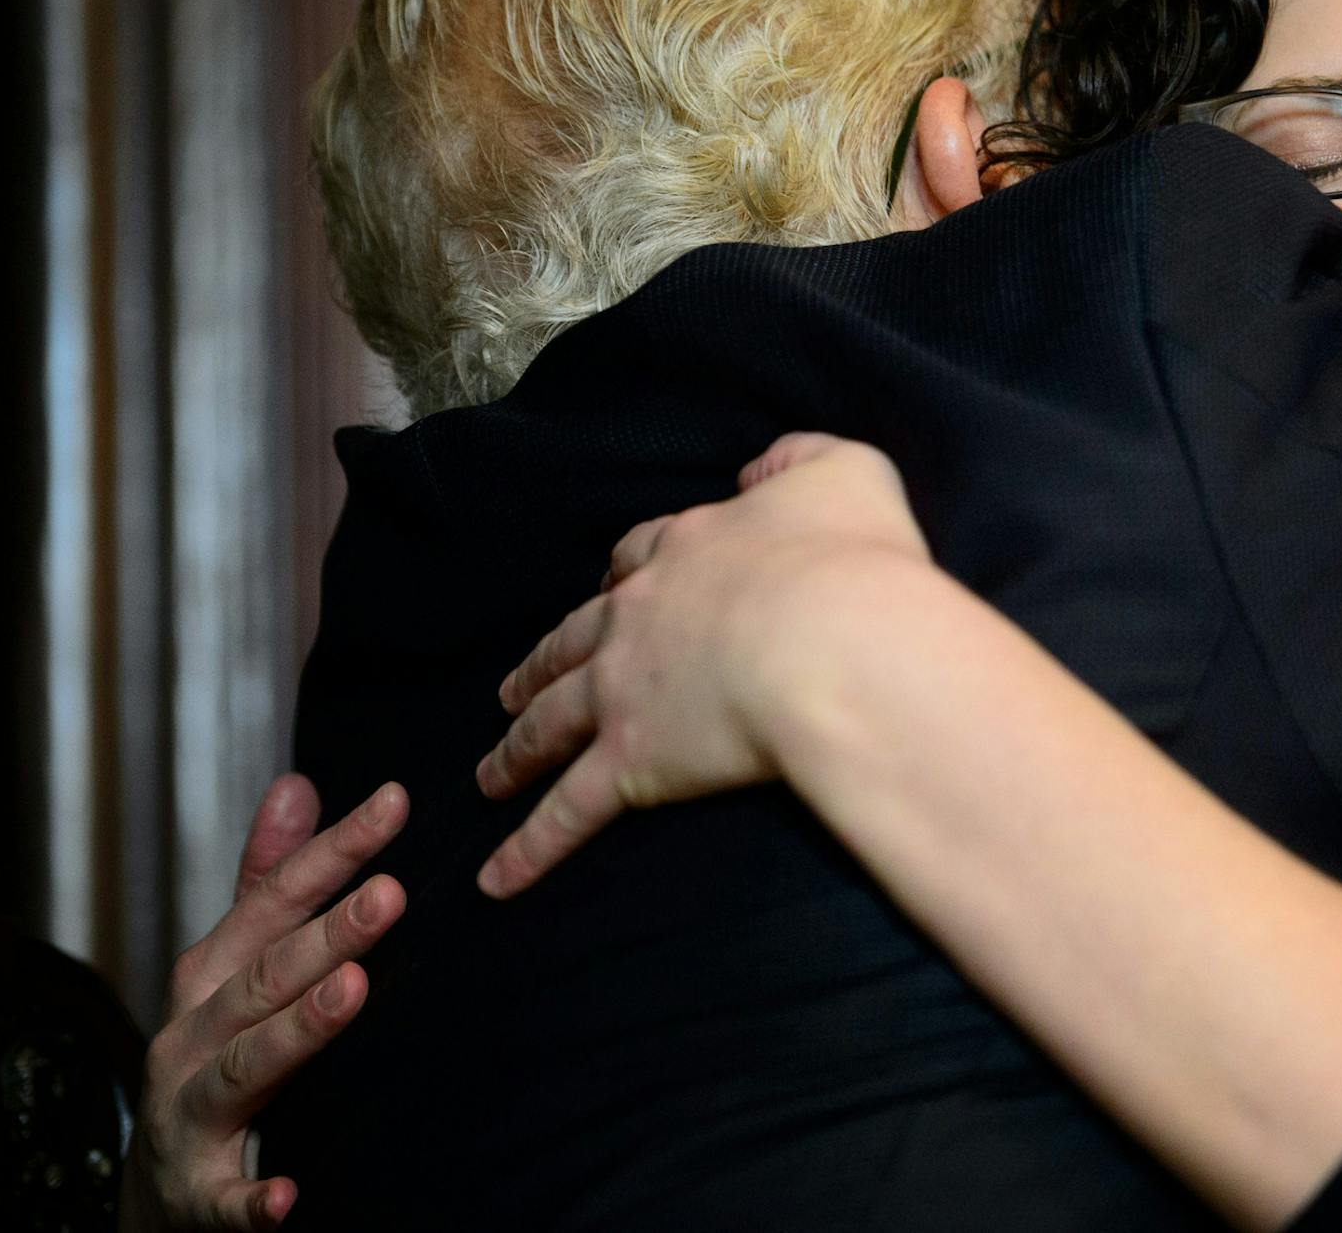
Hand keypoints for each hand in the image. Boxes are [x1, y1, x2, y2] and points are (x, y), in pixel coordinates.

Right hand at [119, 776, 408, 1231]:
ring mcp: (191, 1113)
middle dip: (327, 934)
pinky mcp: (198, 1194)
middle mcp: (193, 1035)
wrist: (162, 1184)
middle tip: (391, 894)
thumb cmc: (212, 1048)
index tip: (395, 803)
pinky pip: (226, 1199)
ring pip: (246, 1065)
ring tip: (352, 992)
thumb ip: (268, 877)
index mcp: (210, 974)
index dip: (334, 851)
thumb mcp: (233, 959)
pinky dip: (253, 1198)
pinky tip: (287, 1197)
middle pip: (265, 976)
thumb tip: (297, 784)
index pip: (275, 899)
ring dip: (298, 1029)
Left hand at [476, 431, 929, 897]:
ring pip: (552, 720)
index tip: (615, 587)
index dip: (626, 575)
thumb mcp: (845, 474)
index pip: (639, 555)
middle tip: (512, 690)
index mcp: (692, 547)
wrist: (834, 638)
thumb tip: (763, 472)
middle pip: (575, 639)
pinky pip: (567, 813)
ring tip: (489, 773)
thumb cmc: (853, 559)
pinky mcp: (631, 762)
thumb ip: (802, 460)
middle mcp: (641, 615)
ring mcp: (625, 690)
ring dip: (515, 749)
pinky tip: (497, 880)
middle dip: (543, 664)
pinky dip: (529, 847)